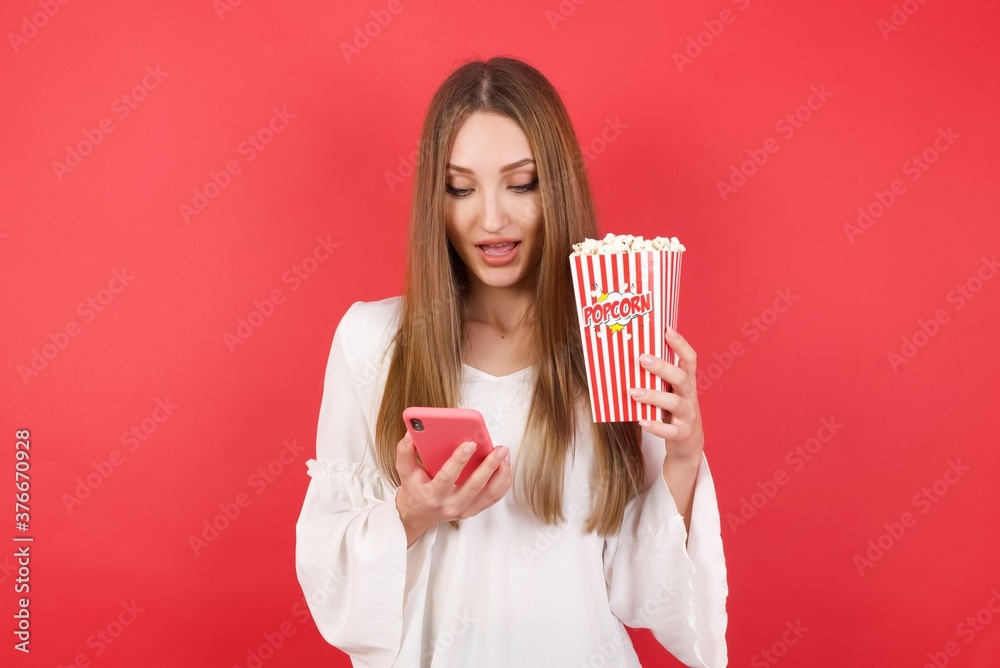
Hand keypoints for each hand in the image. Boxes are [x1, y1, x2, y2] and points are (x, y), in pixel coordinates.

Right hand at [394, 433, 511, 545]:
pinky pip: (495, 496)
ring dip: (501, 473)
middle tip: (499, 448)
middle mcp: (450, 505)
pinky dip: (503, 480)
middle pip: (475, 485)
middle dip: (489, 465)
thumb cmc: (415, 489)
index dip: (459, 460)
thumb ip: (405, 451)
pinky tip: (506, 465)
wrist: (418, 514)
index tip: (470, 444)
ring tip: (505, 454)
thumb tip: (412, 432)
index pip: (447, 477)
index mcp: (432, 494)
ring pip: (490, 493)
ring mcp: (465, 509)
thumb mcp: (405, 471)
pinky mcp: (475, 509)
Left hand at [628, 327, 703, 464]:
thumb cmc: (673, 412)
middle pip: (681, 378)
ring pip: (674, 403)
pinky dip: (656, 426)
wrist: (689, 444)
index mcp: (687, 383)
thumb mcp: (670, 392)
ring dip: (653, 396)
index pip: (690, 360)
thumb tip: (630, 358)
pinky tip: (641, 420)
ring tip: (633, 392)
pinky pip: (669, 430)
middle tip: (642, 359)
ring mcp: (687, 416)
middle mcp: (690, 397)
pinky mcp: (681, 434)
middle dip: (663, 367)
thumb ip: (658, 378)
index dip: (681, 345)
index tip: (668, 331)